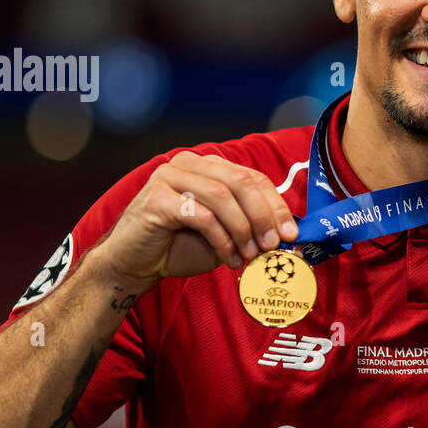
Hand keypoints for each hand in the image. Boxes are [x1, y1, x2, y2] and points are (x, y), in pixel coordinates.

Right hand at [99, 151, 299, 287]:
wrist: (136, 263)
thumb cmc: (181, 246)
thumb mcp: (226, 234)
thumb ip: (251, 227)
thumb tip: (287, 235)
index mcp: (209, 166)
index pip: (252, 177)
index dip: (275, 205)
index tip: (291, 234)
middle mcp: (190, 164)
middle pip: (240, 182)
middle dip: (263, 216)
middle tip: (273, 245)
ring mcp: (170, 176)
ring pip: (222, 196)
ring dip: (243, 229)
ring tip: (250, 255)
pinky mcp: (156, 197)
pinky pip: (201, 215)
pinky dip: (221, 239)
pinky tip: (228, 258)